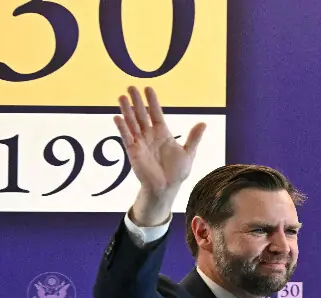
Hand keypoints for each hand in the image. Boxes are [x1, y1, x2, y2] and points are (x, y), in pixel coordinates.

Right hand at [114, 86, 205, 225]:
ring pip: (132, 123)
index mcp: (163, 133)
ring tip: (122, 97)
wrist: (167, 188)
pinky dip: (122, 128)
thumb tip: (203, 123)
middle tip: (131, 86)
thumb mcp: (188, 153)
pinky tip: (117, 117)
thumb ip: (194, 138)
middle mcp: (150, 135)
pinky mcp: (133, 152)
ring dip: (127, 110)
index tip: (148, 88)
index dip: (152, 101)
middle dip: (136, 101)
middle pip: (141, 114)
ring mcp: (141, 142)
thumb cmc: (177, 172)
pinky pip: (127, 138)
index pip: (156, 113)